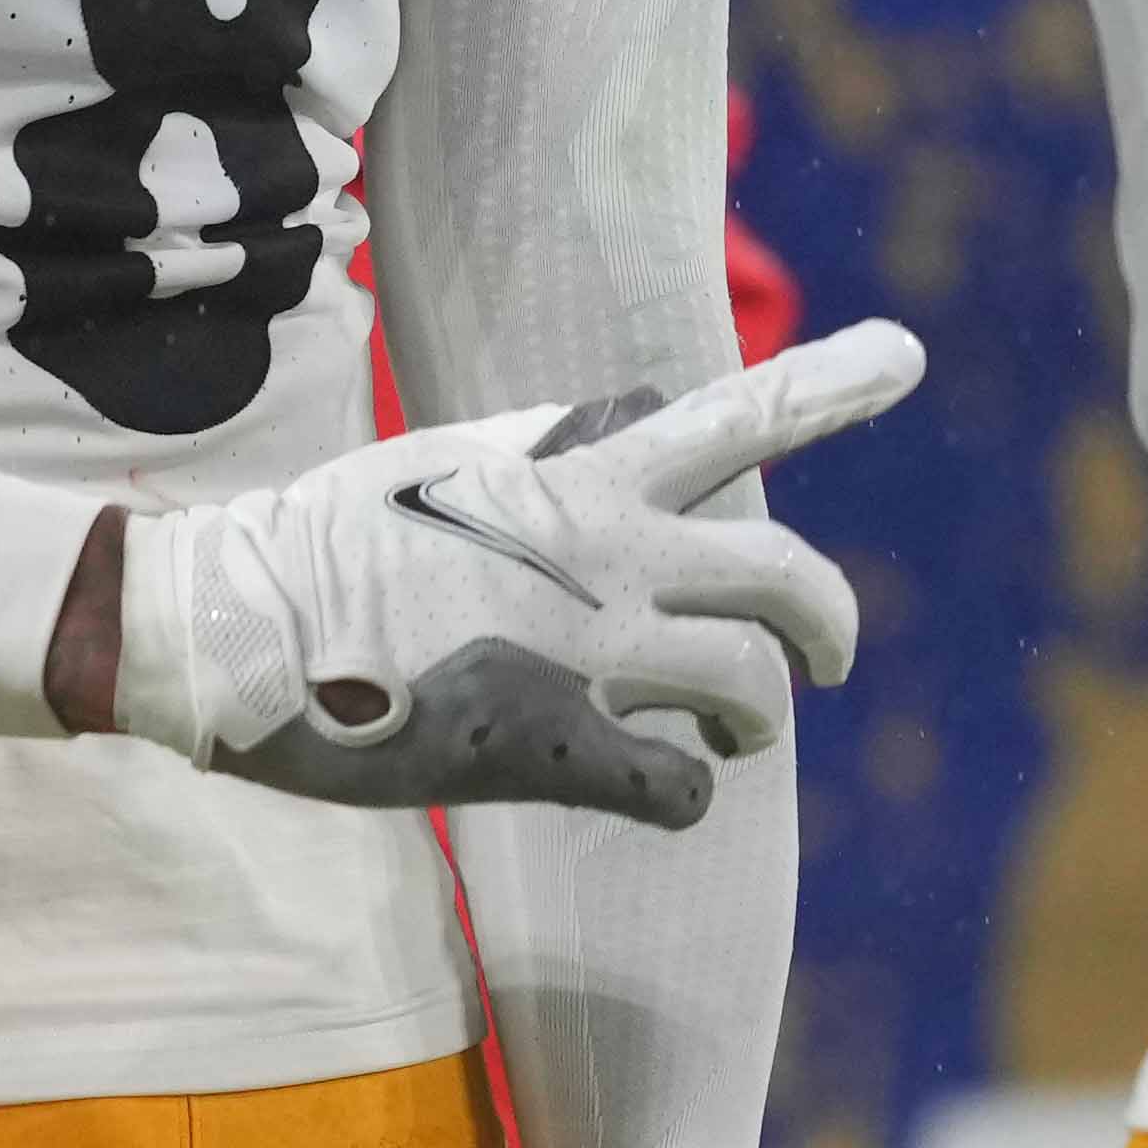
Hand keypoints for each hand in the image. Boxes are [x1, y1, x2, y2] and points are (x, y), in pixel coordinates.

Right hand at [105, 327, 908, 828]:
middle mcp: (605, 557)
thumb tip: (633, 407)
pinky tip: (656, 786)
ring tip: (728, 733)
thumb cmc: (336, 538)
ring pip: (751, 690)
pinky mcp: (549, 751)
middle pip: (788, 577)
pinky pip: (677, 790)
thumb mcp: (455, 456)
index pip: (736, 414)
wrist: (238, 626)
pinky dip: (683, 792)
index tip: (910, 355)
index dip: (832, 383)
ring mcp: (586, 656)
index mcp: (580, 478)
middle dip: (832, 621)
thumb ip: (557, 442)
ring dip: (756, 717)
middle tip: (831, 657)